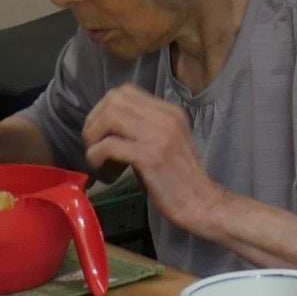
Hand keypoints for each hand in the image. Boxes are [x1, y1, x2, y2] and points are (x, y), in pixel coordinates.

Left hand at [80, 87, 214, 227]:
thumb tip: (109, 126)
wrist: (203, 204)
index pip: (126, 91)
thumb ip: (145, 128)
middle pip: (114, 99)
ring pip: (110, 117)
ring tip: (96, 155)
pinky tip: (101, 167)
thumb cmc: (181, 180)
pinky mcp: (150, 157)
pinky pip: (110, 145)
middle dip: (95, 120)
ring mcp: (159, 135)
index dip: (104, 108)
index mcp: (170, 112)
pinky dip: (97, 155)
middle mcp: (166, 117)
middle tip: (93, 142)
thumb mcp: (167, 142)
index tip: (100, 129)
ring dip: (94, 136)